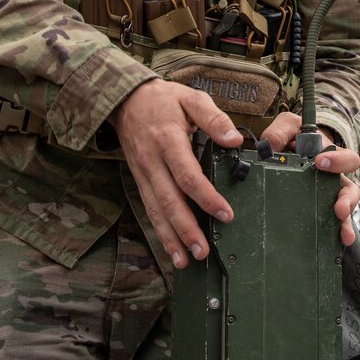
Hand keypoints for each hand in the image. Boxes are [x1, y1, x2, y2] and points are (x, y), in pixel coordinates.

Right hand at [111, 79, 242, 268]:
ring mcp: (143, 173)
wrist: (125, 99)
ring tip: (184, 261)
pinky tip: (170, 249)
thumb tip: (234, 139)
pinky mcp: (140, 180)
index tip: (225, 214)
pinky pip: (149, 209)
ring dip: (170, 237)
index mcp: (168, 140)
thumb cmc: (164, 99)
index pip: (187, 174)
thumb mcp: (191, 98)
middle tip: (202, 251)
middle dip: (186, 229)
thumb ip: (213, 118)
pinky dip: (159, 231)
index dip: (206, 197)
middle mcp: (152, 161)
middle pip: (169, 200)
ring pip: (156, 210)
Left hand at [263, 112, 359, 246]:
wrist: (291, 151)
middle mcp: (335, 180)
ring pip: (344, 212)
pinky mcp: (318, 212)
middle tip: (338, 208)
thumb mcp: (288, 126)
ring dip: (345, 223)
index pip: (347, 159)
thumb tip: (268, 146)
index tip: (320, 162)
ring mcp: (328, 198)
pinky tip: (337, 245)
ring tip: (343, 234)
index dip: (338, 161)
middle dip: (347, 200)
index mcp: (332, 158)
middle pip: (351, 190)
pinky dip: (334, 235)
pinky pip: (330, 225)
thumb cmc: (294, 137)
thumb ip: (280, 131)